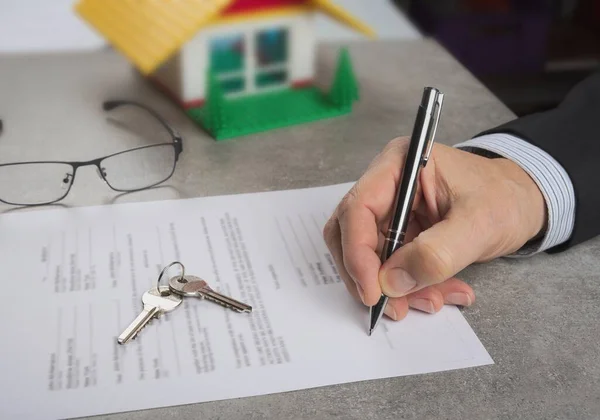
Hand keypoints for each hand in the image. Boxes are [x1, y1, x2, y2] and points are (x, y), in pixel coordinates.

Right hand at [324, 137, 545, 319]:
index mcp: (398, 165)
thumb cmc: (505, 198)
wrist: (524, 203)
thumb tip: (391, 283)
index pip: (357, 208)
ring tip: (433, 301)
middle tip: (395, 306)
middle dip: (371, 275)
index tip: (373, 291)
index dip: (357, 252)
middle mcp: (386, 187)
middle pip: (351, 235)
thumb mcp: (479, 224)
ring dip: (394, 289)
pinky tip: (439, 294)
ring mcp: (390, 212)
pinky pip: (390, 269)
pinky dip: (410, 289)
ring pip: (369, 258)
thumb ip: (437, 253)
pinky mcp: (400, 235)